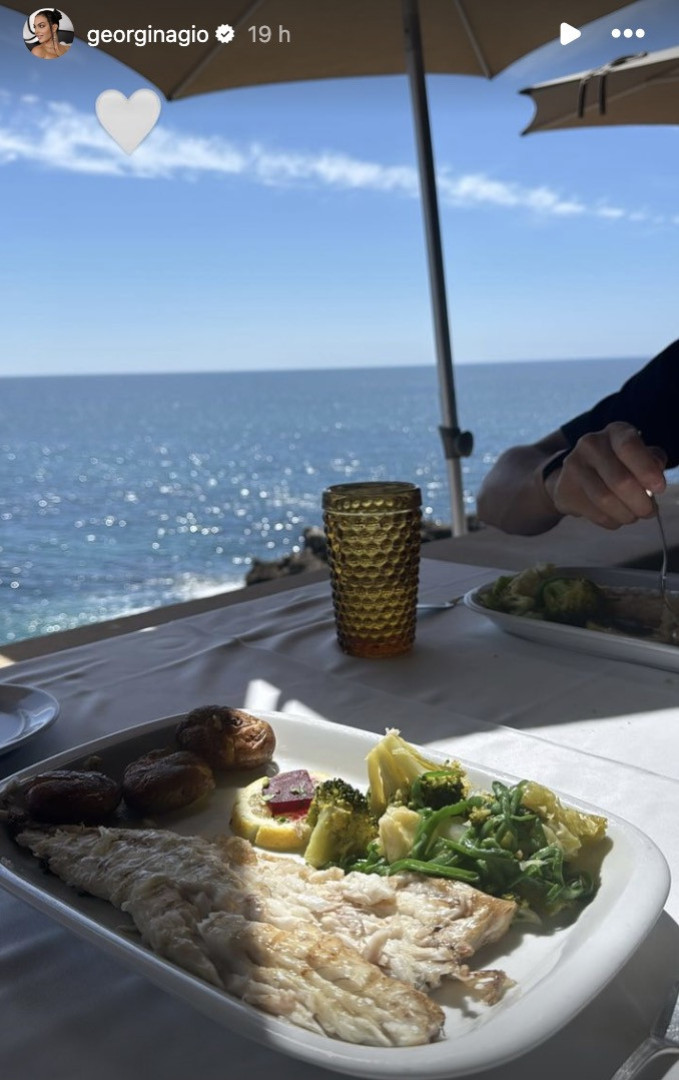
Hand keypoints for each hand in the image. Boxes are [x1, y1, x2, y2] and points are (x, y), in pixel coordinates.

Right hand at [546, 422, 666, 528]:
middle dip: (641, 502)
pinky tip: (615, 516)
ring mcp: (574, 466)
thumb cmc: (619, 464)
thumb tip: (654, 478)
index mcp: (615, 432)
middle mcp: (591, 444)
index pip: (629, 447)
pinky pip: (595, 513)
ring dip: (626, 515)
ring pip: (606, 500)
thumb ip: (653, 461)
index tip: (659, 488)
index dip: (646, 470)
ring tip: (633, 516)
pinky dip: (612, 521)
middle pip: (620, 480)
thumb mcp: (639, 456)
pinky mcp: (564, 489)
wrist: (577, 476)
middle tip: (649, 512)